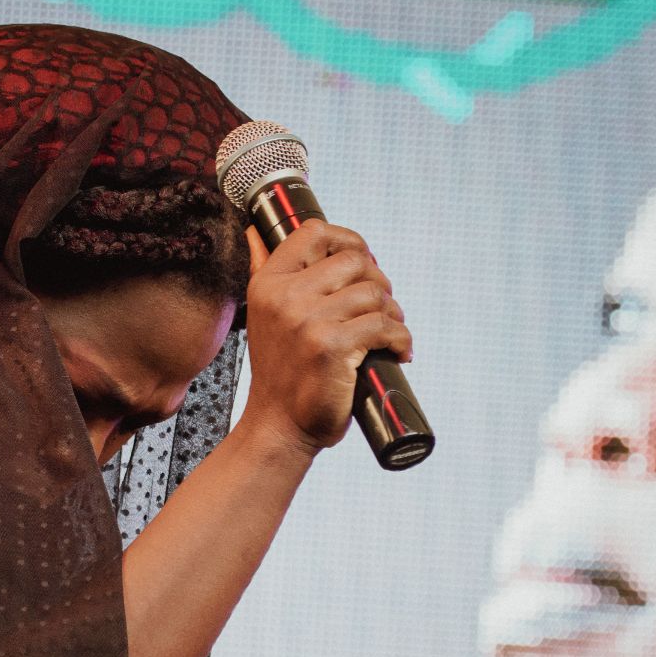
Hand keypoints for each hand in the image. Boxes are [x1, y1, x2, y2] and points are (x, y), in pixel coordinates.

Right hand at [240, 220, 412, 455]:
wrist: (279, 425)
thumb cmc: (283, 374)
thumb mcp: (264, 317)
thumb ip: (266, 274)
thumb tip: (254, 231)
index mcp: (268, 284)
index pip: (314, 233)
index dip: (348, 241)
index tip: (361, 263)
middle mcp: (285, 297)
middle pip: (354, 261)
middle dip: (378, 282)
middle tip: (380, 307)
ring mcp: (308, 321)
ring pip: (374, 293)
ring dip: (392, 313)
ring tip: (387, 333)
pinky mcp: (332, 347)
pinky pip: (384, 325)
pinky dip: (400, 339)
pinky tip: (397, 351)